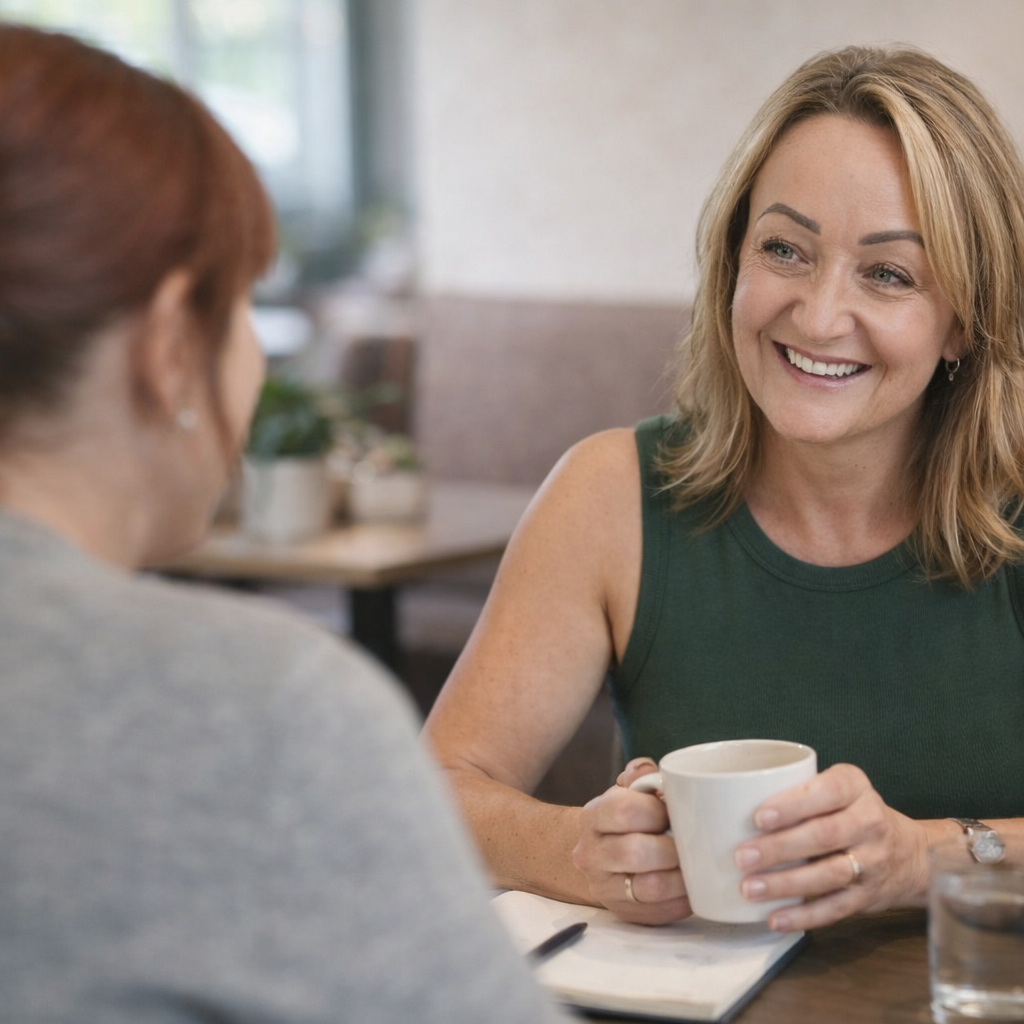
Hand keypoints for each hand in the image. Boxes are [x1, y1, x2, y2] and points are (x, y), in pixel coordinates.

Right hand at [571, 758, 691, 924]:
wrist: (599, 854)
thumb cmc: (624, 818)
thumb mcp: (627, 790)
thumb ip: (642, 776)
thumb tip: (654, 773)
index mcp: (593, 816)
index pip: (624, 811)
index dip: (658, 811)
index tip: (676, 811)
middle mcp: (591, 853)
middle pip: (635, 852)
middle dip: (672, 847)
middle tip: (692, 842)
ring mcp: (604, 887)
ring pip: (649, 887)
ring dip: (682, 877)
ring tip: (698, 865)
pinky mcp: (623, 913)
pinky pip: (659, 913)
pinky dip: (683, 900)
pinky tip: (694, 886)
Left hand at [732, 763, 930, 929]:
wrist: (908, 853)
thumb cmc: (849, 811)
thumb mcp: (835, 787)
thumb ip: (798, 790)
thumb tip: (731, 803)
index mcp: (855, 787)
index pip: (828, 791)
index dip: (793, 805)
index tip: (758, 817)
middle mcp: (869, 822)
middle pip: (824, 835)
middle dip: (780, 848)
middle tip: (742, 856)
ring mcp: (872, 862)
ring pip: (828, 874)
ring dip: (786, 884)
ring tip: (750, 889)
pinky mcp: (868, 896)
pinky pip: (835, 908)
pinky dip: (803, 916)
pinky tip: (774, 918)